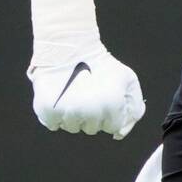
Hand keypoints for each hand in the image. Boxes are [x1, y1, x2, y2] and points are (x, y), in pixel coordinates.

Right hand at [28, 36, 144, 138]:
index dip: (109, 114)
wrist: (70, 48)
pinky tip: (61, 97)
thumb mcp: (127, 79)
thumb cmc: (100, 64)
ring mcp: (67, 112)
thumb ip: (134, 106)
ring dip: (74, 115)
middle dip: (92, 115)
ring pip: (72, 128)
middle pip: (92, 129)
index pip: (112, 127)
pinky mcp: (47, 110)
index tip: (104, 99)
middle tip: (88, 94)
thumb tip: (121, 133)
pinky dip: (56, 114)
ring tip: (74, 93)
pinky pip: (54, 124)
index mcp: (112, 105)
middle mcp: (90, 111)